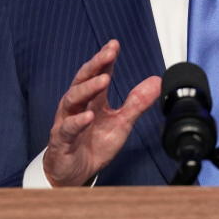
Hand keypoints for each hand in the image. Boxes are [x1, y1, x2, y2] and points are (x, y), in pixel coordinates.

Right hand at [43, 39, 160, 186]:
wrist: (74, 173)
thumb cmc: (94, 145)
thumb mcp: (121, 123)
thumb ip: (137, 103)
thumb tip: (157, 82)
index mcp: (92, 99)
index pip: (97, 73)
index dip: (105, 59)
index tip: (114, 44)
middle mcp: (77, 105)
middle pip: (83, 79)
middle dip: (96, 64)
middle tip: (109, 52)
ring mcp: (66, 121)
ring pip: (72, 99)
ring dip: (88, 88)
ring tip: (103, 79)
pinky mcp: (61, 140)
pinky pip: (67, 128)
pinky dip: (77, 121)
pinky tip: (88, 116)